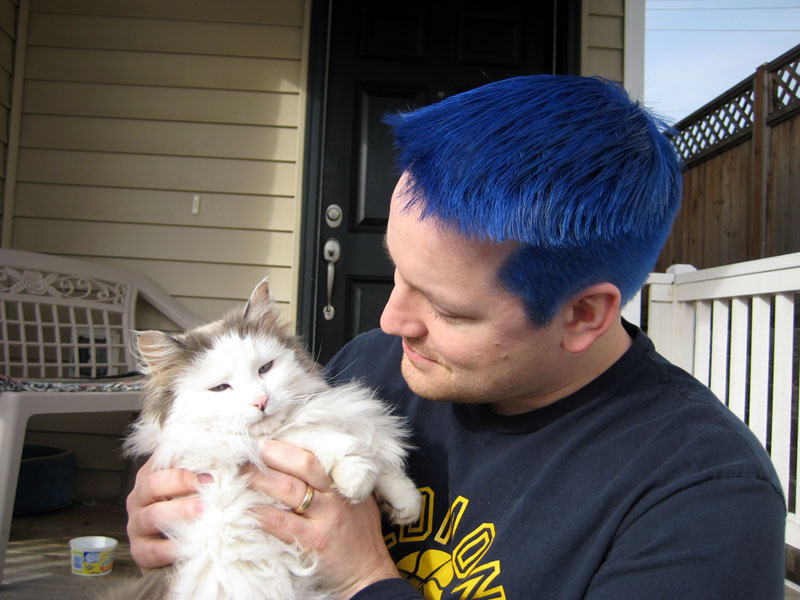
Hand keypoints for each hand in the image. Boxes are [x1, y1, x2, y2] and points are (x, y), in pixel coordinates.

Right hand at [125, 454, 204, 571]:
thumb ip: (204, 469)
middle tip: (209, 486)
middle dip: (181, 483)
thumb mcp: (196, 486)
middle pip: (153, 484)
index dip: (185, 458)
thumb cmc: (193, 510)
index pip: (162, 459)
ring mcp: (136, 525)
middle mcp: (139, 498)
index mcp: (151, 475)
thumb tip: (231, 452)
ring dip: (180, 512)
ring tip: (204, 511)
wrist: (179, 550)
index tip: (210, 464)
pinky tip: (192, 544)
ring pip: (152, 516)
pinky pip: (153, 550)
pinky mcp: (140, 552)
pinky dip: (173, 548)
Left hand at [247, 440, 399, 598]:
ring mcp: (323, 518)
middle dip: (269, 455)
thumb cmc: (361, 536)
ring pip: (287, 489)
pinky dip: (258, 513)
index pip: (312, 455)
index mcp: (342, 482)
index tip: (262, 441)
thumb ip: (335, 481)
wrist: (368, 573)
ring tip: (235, 475)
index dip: (285, 446)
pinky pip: (279, 522)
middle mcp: (333, 496)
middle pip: (300, 465)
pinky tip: (241, 507)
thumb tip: (302, 463)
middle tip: (243, 451)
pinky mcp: (312, 541)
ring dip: (257, 479)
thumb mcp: (358, 499)